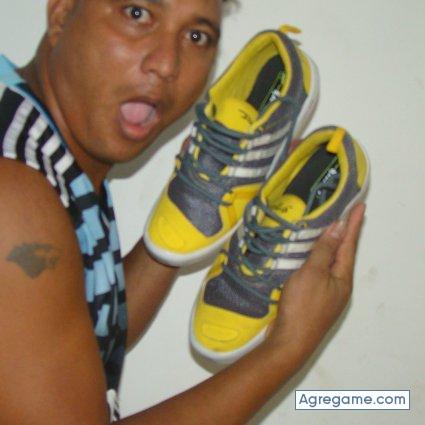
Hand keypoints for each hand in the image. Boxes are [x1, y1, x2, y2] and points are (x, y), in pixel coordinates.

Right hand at [267, 203, 365, 358]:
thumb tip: (338, 228)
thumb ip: (324, 250)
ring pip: (330, 262)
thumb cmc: (303, 305)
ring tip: (328, 229)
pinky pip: (319, 271)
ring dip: (330, 245)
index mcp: (343, 277)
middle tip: (346, 214)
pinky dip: (317, 258)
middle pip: (343, 253)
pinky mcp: (314, 298)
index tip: (360, 205)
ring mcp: (327, 293)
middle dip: (344, 233)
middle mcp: (339, 284)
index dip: (353, 223)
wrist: (290, 340)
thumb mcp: (313, 273)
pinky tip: (309, 255)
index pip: (349, 243)